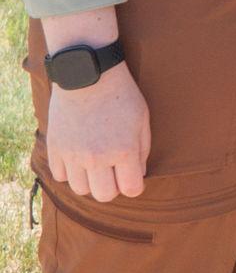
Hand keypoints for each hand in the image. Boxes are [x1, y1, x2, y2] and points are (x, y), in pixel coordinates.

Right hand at [46, 66, 150, 201]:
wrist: (88, 76)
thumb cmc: (122, 96)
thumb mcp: (142, 120)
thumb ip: (142, 150)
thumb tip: (137, 174)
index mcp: (124, 150)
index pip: (131, 190)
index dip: (135, 186)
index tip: (133, 178)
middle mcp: (97, 157)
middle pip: (104, 196)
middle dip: (112, 188)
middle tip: (114, 173)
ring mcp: (73, 154)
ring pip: (80, 189)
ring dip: (90, 181)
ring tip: (95, 164)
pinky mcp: (55, 149)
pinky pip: (61, 176)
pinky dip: (70, 171)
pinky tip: (77, 157)